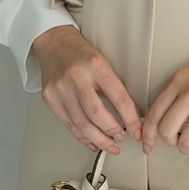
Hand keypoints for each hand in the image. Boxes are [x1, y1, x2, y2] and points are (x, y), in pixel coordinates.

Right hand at [32, 25, 142, 154]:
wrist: (54, 44)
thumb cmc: (81, 55)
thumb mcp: (104, 64)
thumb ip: (116, 89)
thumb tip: (134, 117)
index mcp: (95, 65)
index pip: (118, 97)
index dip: (131, 119)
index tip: (137, 131)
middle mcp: (76, 77)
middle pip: (96, 114)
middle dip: (112, 132)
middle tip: (122, 139)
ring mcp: (61, 89)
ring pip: (82, 124)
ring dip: (99, 140)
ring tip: (111, 146)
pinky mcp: (51, 100)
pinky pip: (70, 126)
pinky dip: (84, 138)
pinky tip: (94, 143)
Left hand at [141, 31, 188, 169]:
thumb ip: (177, 92)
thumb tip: (167, 117)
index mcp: (178, 81)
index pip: (154, 114)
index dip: (147, 134)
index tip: (147, 143)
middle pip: (166, 130)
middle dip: (168, 141)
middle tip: (175, 140)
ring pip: (186, 140)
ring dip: (186, 148)